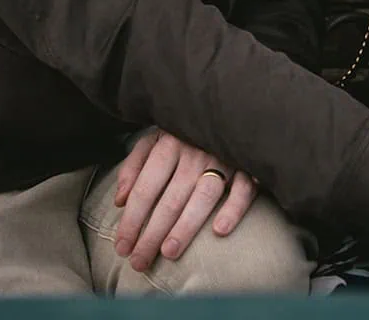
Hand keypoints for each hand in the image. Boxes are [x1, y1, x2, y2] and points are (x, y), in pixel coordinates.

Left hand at [112, 129, 257, 271]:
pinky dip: (233, 209)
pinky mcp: (248, 165)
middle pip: (170, 199)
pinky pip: (243, 189)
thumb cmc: (183, 130)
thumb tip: (120, 201)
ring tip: (168, 253)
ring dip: (186, 226)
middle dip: (152, 234)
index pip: (145, 188)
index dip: (132, 220)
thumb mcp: (154, 137)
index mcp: (169, 141)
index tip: (122, 248)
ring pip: (203, 196)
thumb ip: (134, 166)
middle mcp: (195, 150)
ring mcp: (223, 157)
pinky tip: (219, 231)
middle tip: (139, 263)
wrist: (229, 105)